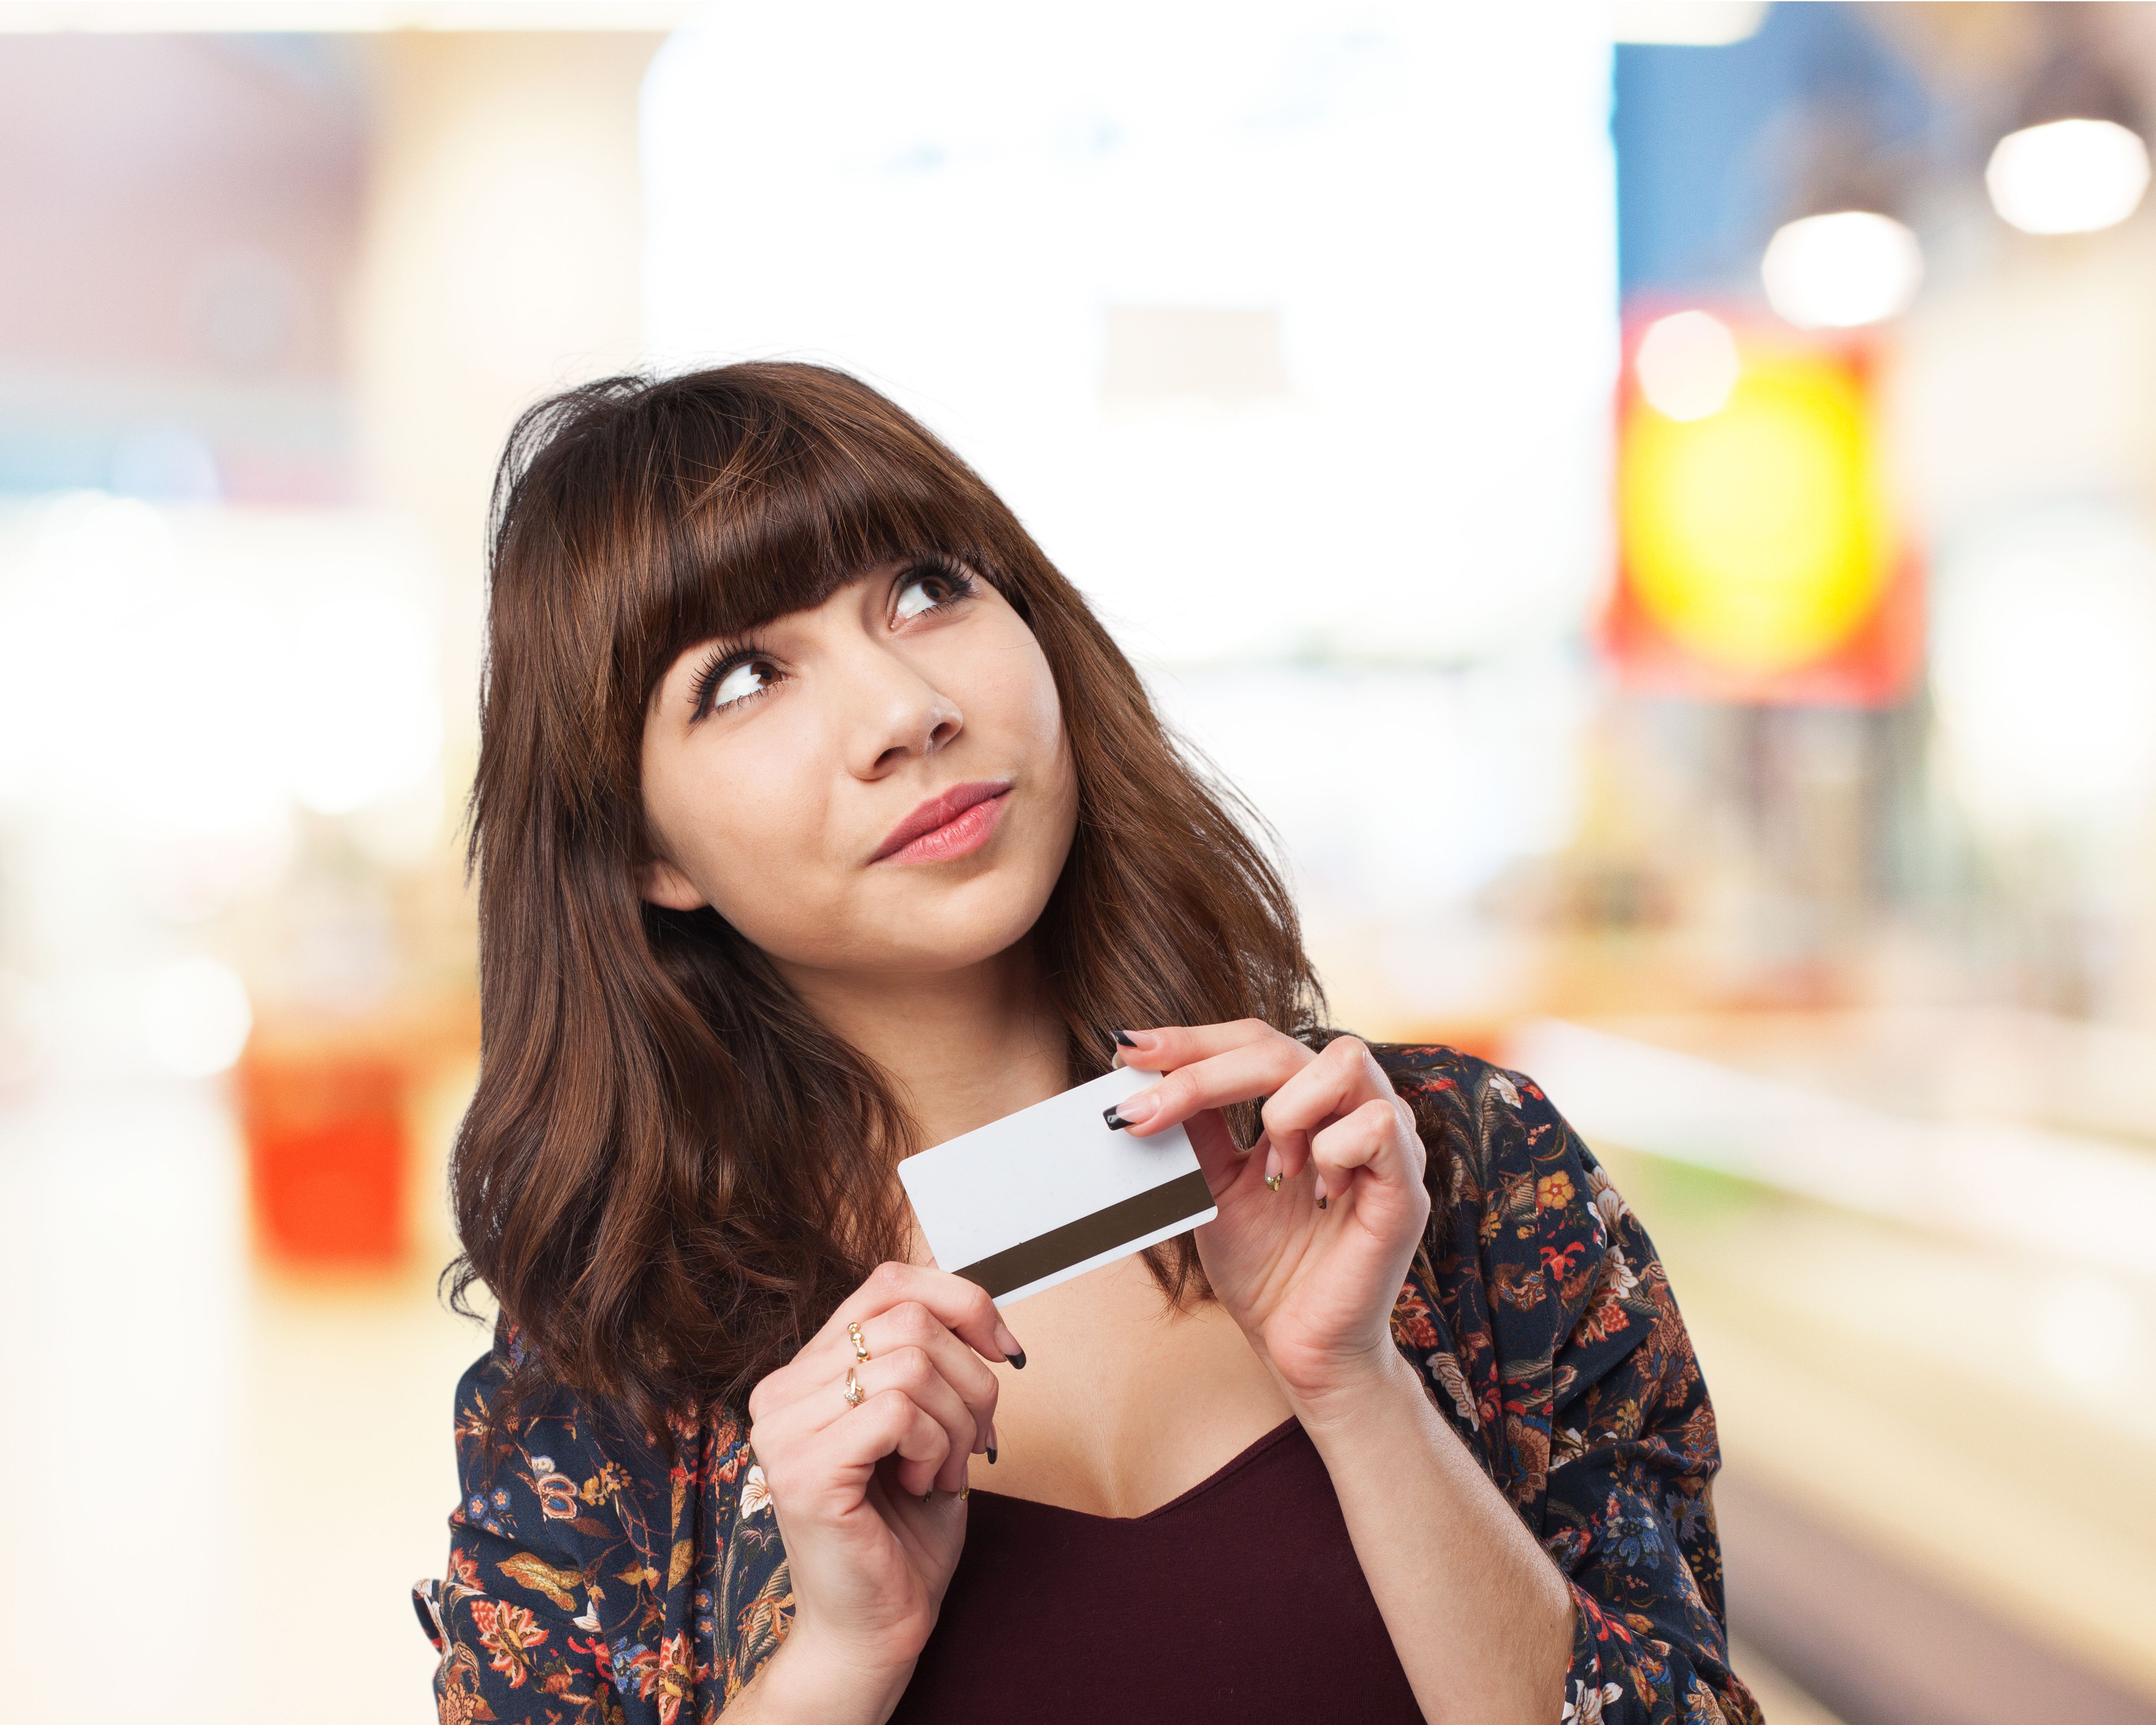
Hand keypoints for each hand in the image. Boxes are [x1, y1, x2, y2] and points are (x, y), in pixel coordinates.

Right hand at [742, 1263, 1019, 1715]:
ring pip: (912, 1364)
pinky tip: (923, 1484)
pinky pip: (899, 1411)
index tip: (1004, 1351)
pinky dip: (935, 1447)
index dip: (962, 1301)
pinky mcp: (804, 1471)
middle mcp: (779, 1391)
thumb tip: (979, 1308)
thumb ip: (930, 1356)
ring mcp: (783, 1431)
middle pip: (911, 1321)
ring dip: (956, 1423)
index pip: (889, 1283)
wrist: (879, 1624)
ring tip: (943, 1469)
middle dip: (971, 1381)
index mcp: (804, 1370)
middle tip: (974, 1440)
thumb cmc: (903, 1527)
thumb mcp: (927, 1420)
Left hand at [1111, 1023, 1428, 1411]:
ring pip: (1344, 1062)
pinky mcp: (1406, 1188)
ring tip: (1272, 1167)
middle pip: (1284, 1045)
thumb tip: (1145, 1074)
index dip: (1192, 1040)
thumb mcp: (1215, 1184)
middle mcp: (1353, 1111)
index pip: (1255, 1042)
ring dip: (1285, 1109)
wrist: (1298, 1349)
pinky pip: (1378, 1125)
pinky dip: (1332, 1149)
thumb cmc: (1266, 1268)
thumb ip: (1197, 1127)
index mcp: (1311, 1105)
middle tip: (1149, 1110)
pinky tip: (1318, 1191)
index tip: (1126, 1052)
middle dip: (1207, 1070)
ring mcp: (1388, 1145)